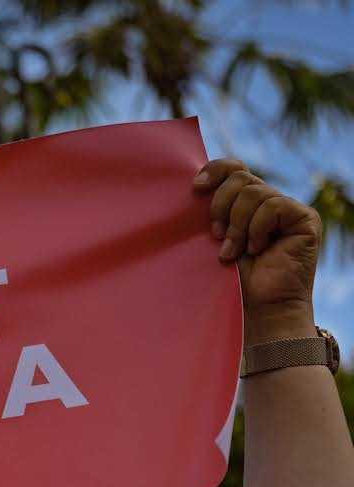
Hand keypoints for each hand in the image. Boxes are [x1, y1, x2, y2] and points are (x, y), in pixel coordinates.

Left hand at [193, 160, 321, 343]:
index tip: (195, 188)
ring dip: (237, 225)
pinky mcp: (304, 218)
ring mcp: (288, 209)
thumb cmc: (230, 280)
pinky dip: (257, 228)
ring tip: (233, 251)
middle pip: (240, 177)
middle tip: (216, 235)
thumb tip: (192, 185)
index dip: (215, 171)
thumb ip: (211, 212)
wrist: (256, 308)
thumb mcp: (212, 240)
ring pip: (253, 192)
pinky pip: (273, 206)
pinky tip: (258, 249)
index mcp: (245, 203)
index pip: (234, 168)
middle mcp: (268, 201)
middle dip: (220, 205)